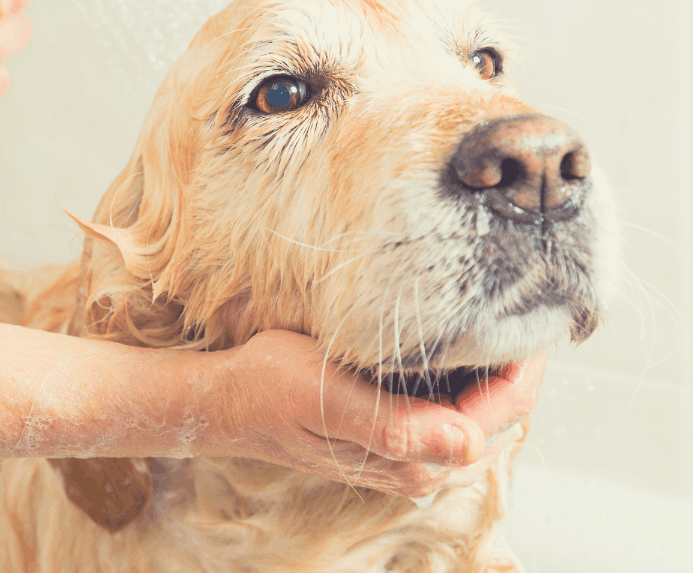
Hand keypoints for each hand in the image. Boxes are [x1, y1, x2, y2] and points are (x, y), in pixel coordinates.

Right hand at [205, 331, 542, 497]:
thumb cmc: (270, 390)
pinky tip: (462, 342)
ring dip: (496, 369)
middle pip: (501, 413)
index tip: (538, 311)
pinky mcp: (394, 436)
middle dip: (518, 364)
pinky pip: (454, 408)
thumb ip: (398, 425)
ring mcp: (408, 452)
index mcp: (412, 457)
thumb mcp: (328, 397)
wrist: (228, 400)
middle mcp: (419, 464)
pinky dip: (469, 376)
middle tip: (529, 303)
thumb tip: (469, 444)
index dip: (526, 363)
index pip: (503, 411)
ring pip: (481, 410)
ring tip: (505, 316)